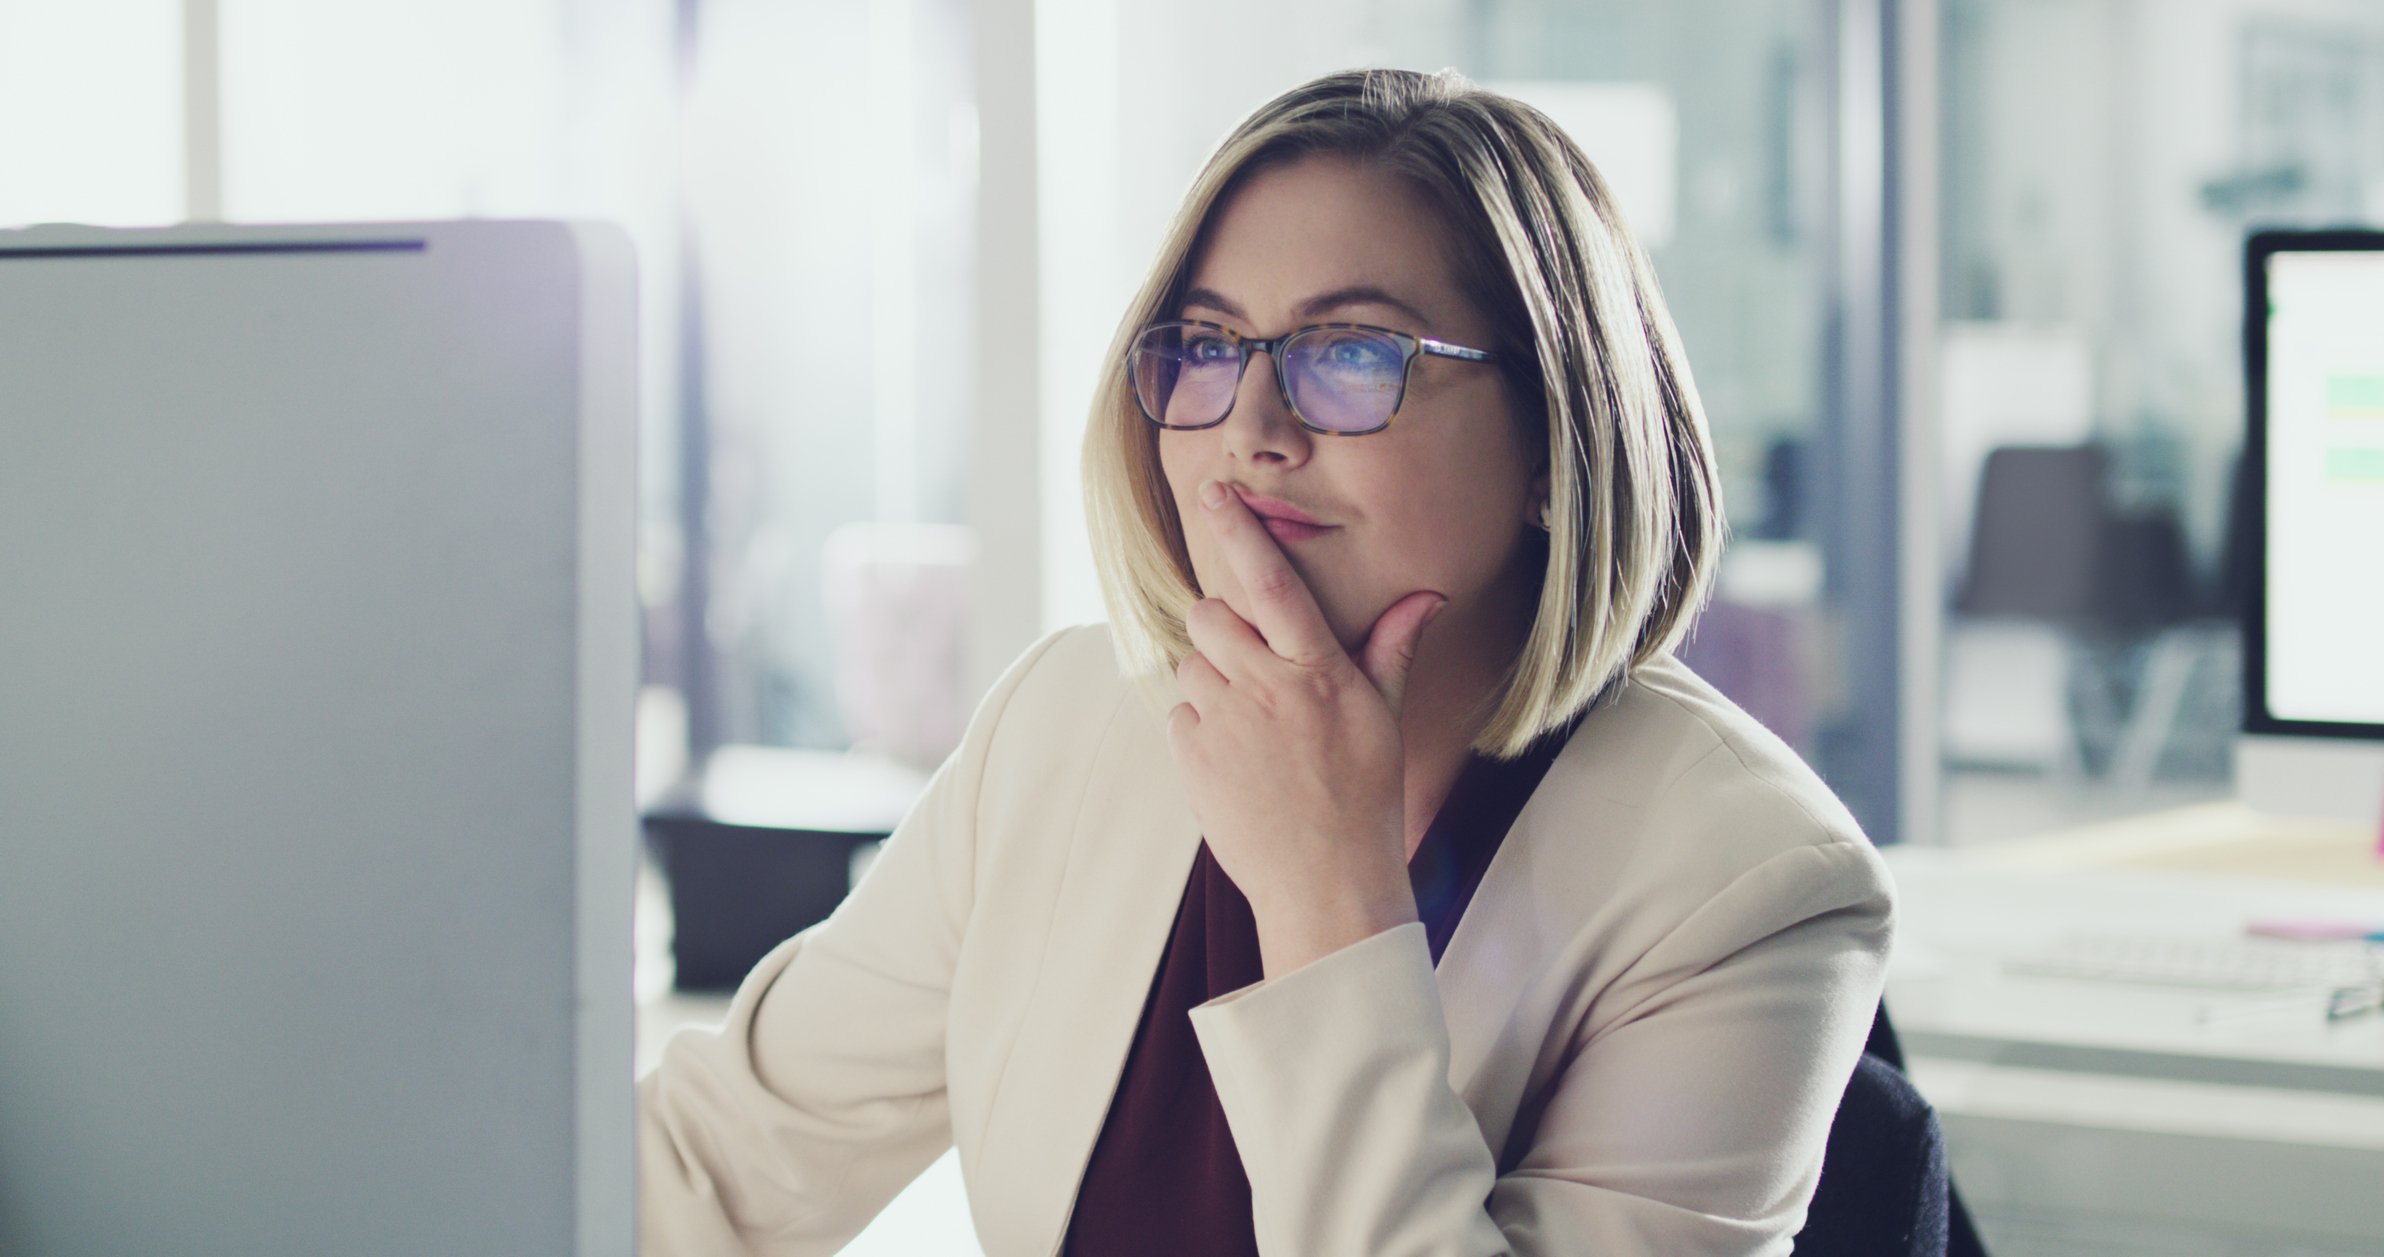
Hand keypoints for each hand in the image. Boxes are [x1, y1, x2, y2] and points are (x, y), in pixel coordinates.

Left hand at [1167, 478, 1447, 976]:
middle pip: (1210, 615)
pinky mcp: (1191, 755)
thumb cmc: (1363, 799)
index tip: (1215, 493)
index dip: (1241, 533)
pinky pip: (1178, 712)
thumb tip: (1427, 595)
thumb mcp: (1384, 720)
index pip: (1274, 584)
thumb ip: (1391, 649)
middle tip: (1252, 663)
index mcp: (1318, 673)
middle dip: (1221, 625)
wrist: (1325, 885)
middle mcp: (1266, 689)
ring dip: (1211, 678)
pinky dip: (1198, 724)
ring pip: (1190, 663)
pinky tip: (1235, 758)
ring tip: (1251, 724)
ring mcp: (1223, 722)